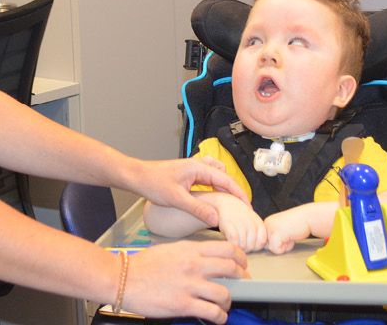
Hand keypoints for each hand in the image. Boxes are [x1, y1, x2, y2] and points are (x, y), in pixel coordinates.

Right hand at [120, 241, 249, 323]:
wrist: (122, 278)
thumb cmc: (142, 265)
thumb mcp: (170, 250)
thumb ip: (191, 253)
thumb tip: (207, 260)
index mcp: (190, 249)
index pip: (228, 248)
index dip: (241, 258)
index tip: (242, 265)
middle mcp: (193, 265)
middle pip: (232, 268)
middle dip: (242, 278)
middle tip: (242, 284)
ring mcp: (189, 285)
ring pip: (225, 293)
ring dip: (229, 302)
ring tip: (225, 305)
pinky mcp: (183, 304)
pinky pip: (212, 312)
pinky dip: (220, 317)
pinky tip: (218, 318)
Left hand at [132, 158, 250, 227]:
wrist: (137, 177)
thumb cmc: (153, 183)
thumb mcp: (176, 198)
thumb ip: (197, 208)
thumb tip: (216, 220)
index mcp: (199, 167)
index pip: (227, 180)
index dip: (240, 194)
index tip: (249, 208)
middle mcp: (199, 166)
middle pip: (225, 180)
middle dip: (235, 195)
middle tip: (244, 212)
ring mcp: (194, 171)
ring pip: (217, 181)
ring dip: (225, 193)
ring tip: (232, 209)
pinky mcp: (190, 177)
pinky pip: (209, 183)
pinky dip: (215, 192)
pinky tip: (215, 203)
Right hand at [212, 193, 267, 251]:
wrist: (228, 203)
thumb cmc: (241, 216)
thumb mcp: (254, 223)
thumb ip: (258, 235)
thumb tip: (258, 249)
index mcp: (259, 224)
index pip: (261, 243)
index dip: (255, 248)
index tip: (249, 245)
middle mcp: (251, 224)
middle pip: (251, 247)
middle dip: (245, 249)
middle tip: (240, 244)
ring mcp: (240, 224)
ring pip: (242, 246)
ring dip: (237, 247)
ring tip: (235, 242)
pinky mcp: (229, 225)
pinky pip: (234, 241)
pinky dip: (232, 244)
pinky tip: (230, 240)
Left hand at [262, 209, 310, 254]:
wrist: (309, 218)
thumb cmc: (298, 224)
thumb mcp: (282, 230)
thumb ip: (274, 237)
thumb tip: (270, 249)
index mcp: (267, 223)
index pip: (264, 241)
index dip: (276, 243)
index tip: (286, 235)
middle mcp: (267, 224)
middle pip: (265, 245)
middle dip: (278, 245)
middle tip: (288, 237)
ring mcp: (271, 228)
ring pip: (270, 248)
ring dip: (282, 247)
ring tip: (290, 238)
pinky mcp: (277, 232)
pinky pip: (275, 248)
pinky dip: (284, 249)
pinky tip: (291, 240)